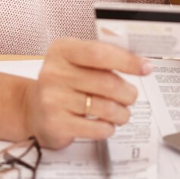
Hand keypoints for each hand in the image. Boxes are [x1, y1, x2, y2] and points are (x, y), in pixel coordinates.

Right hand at [20, 38, 151, 149]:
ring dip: (122, 112)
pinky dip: (108, 128)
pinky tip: (107, 124)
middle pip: (106, 82)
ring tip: (122, 112)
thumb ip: (103, 57)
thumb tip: (138, 61)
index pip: (99, 53)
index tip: (145, 67)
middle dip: (128, 92)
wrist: (33, 109)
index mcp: (62, 50)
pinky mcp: (56, 123)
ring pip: (104, 107)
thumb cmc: (63, 83)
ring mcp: (53, 99)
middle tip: (132, 96)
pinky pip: (95, 127)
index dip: (127, 61)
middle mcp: (54, 72)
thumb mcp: (76, 60)